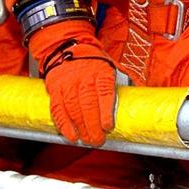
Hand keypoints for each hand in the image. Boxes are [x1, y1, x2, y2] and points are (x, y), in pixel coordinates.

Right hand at [29, 22, 117, 145]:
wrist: (66, 47)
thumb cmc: (91, 63)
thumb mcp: (108, 67)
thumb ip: (115, 86)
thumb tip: (132, 106)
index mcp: (100, 72)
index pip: (104, 92)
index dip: (106, 112)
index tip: (107, 127)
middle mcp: (83, 77)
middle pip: (88, 104)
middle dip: (93, 126)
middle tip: (98, 140)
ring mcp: (68, 83)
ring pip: (73, 108)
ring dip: (80, 128)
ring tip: (86, 140)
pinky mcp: (55, 89)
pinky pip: (58, 109)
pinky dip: (63, 124)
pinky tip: (70, 135)